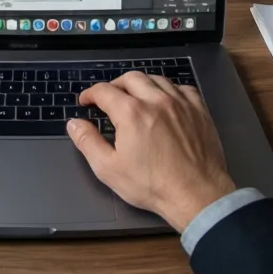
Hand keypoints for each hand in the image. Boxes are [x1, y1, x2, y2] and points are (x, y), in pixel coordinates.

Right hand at [66, 72, 235, 231]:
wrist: (197, 195)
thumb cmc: (152, 185)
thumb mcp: (109, 169)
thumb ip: (88, 142)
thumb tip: (74, 124)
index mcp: (131, 112)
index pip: (104, 91)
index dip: (90, 94)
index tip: (86, 101)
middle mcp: (155, 99)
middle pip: (130, 78)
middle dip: (114, 85)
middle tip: (108, 97)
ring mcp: (180, 102)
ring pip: (156, 79)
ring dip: (141, 84)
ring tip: (135, 96)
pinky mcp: (198, 109)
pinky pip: (182, 88)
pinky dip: (169, 89)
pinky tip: (166, 100)